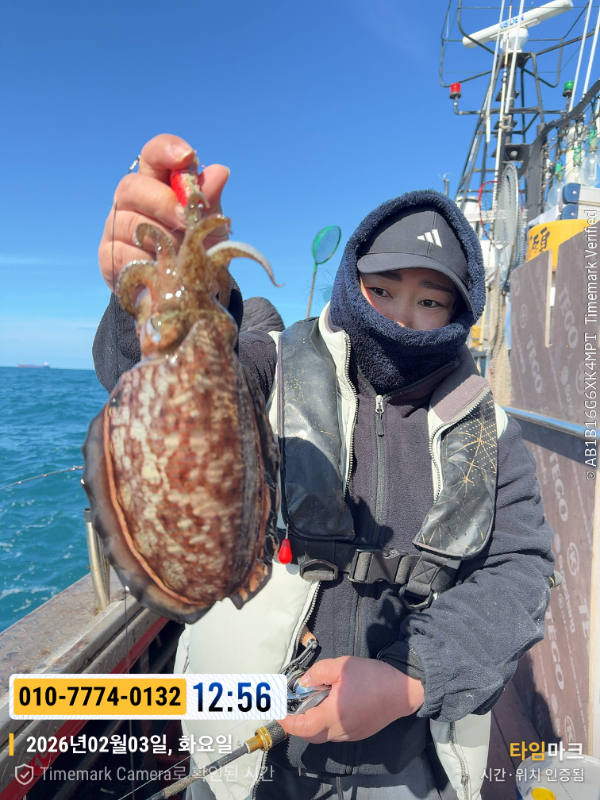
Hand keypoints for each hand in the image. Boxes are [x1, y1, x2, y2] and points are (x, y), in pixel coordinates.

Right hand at [98, 133, 230, 290]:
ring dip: (160, 239)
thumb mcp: (210, 227)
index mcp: (156, 183)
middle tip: (186, 220)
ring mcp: (115, 226)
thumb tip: (220, 171)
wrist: (185, 292)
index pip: (153, 155)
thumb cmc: (196, 250)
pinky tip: (162, 270)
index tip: (186, 157)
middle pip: (132, 187)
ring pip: (129, 223)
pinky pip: (123, 254)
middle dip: (163, 202)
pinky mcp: (108, 256)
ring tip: (180, 255)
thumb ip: (210, 201)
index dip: (166, 151)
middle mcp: (130, 200)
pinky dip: (147, 262)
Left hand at [279, 656, 424, 743]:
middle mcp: (341, 731)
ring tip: (313, 700)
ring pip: (324, 735)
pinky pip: (336, 733)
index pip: (303, 727)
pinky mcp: (359, 733)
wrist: (402, 690)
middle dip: (298, 723)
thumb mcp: (341, 666)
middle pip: (311, 735)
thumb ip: (317, 674)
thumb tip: (302, 683)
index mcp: (334, 715)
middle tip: (294, 704)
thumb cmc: (371, 676)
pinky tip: (330, 705)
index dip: (288, 721)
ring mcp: (351, 735)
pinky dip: (326, 723)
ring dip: (313, 722)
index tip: (278, 712)